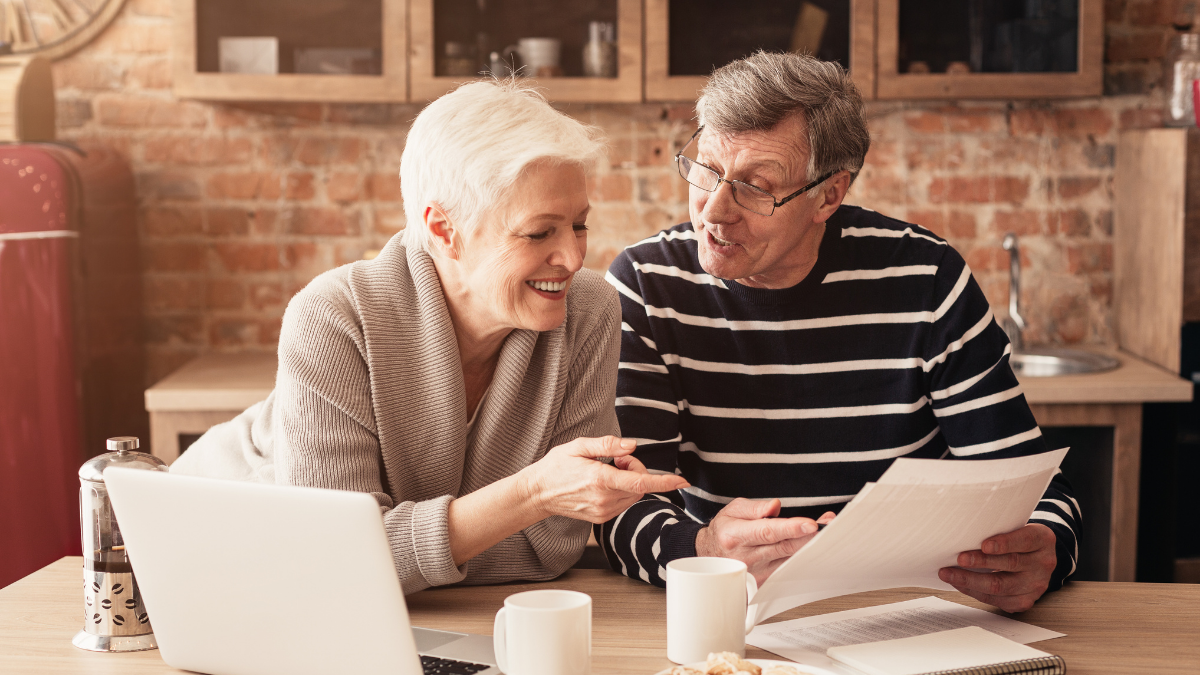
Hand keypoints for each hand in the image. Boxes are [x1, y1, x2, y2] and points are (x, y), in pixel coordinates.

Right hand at [520, 436, 689, 523]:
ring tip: (606, 471)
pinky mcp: (601, 518)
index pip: (640, 483)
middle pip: (640, 486)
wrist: (538, 494)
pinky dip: (622, 491)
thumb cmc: (557, 466)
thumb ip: (606, 444)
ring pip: (634, 495)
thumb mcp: (578, 446)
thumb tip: (632, 445)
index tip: (682, 481)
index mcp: (600, 480)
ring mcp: (603, 512)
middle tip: (615, 459)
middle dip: (635, 469)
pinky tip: (603, 484)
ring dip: (629, 481)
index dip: (664, 482)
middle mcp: (604, 499)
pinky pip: (624, 503)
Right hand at [695, 498, 834, 584]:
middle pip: (784, 547)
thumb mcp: (733, 510)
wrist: (711, 556)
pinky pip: (789, 570)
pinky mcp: (764, 582)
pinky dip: (804, 558)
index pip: (767, 531)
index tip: (810, 524)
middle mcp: (746, 556)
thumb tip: (775, 506)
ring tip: (827, 531)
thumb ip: (755, 507)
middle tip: (829, 526)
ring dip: (811, 546)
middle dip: (809, 536)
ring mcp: (756, 572)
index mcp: (736, 536)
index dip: (791, 528)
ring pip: (790, 560)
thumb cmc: (724, 531)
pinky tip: (815, 548)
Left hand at [938, 523, 1056, 612]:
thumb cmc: (1018, 539)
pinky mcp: (1024, 601)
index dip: (1004, 543)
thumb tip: (964, 533)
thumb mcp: (1016, 527)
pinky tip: (959, 584)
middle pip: (1010, 564)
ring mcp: (1036, 585)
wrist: (1036, 558)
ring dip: (970, 580)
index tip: (984, 545)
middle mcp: (1043, 563)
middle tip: (960, 558)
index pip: (1025, 540)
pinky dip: (974, 591)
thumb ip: (998, 529)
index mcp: (1043, 540)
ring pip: (1000, 586)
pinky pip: (996, 600)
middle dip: (981, 562)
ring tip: (949, 573)